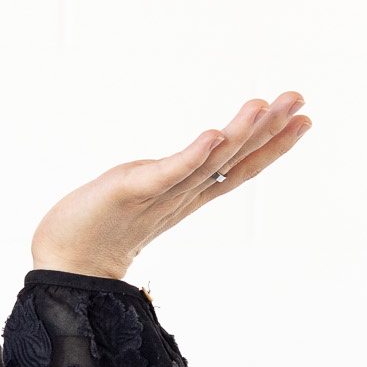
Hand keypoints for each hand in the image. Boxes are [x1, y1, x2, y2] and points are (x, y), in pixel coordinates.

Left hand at [30, 91, 313, 280]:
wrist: (64, 266)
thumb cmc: (96, 231)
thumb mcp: (142, 194)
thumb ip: (169, 179)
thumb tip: (192, 160)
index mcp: (185, 197)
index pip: (237, 168)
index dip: (271, 145)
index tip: (302, 119)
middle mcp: (179, 197)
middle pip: (233, 162)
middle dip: (269, 131)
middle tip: (298, 100)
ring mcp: (158, 196)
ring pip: (209, 163)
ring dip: (239, 134)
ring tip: (263, 105)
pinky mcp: (130, 192)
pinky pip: (167, 174)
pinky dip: (192, 156)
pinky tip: (213, 135)